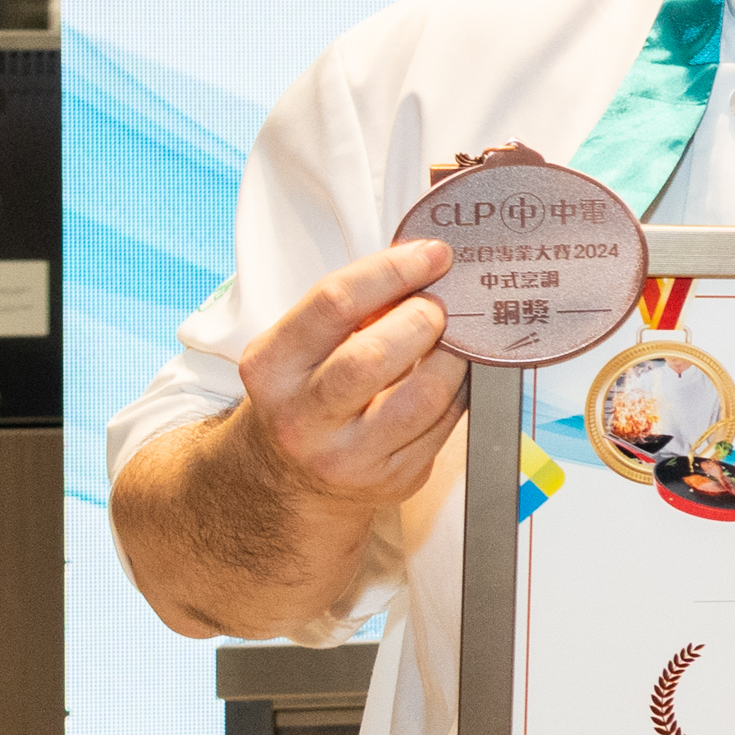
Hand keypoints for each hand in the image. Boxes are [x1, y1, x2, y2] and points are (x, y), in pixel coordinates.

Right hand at [235, 239, 468, 511]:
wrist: (285, 479)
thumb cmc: (306, 393)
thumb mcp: (301, 348)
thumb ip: (352, 310)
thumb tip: (426, 267)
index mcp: (271, 367)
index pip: (333, 303)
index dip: (392, 271)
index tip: (433, 254)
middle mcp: (300, 416)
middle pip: (374, 356)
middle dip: (423, 319)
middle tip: (441, 305)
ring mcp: (346, 455)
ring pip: (421, 398)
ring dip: (454, 358)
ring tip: (457, 339)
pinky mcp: (391, 479)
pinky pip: (446, 426)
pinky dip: (462, 390)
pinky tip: (458, 373)